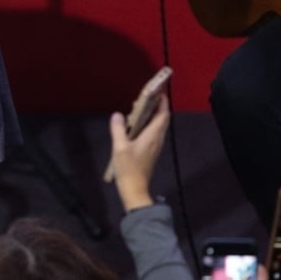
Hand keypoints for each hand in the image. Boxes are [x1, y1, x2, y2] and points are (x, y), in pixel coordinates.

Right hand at [109, 95, 168, 210]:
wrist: (135, 189)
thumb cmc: (129, 168)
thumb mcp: (120, 147)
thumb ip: (118, 129)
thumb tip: (117, 114)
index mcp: (152, 136)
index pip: (163, 115)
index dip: (163, 102)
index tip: (159, 90)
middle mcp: (157, 139)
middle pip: (162, 119)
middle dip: (157, 106)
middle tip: (146, 96)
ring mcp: (155, 146)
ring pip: (158, 126)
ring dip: (152, 115)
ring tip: (138, 108)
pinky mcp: (150, 151)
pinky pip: (153, 132)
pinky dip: (147, 124)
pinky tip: (135, 125)